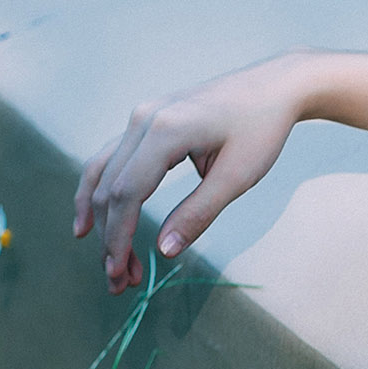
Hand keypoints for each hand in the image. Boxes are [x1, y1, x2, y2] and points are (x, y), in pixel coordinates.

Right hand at [74, 53, 307, 293]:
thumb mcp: (237, 177)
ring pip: (102, 173)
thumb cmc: (262, 129)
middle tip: (118, 281)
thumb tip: (163, 251)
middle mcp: (143, 119)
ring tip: (109, 261)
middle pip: (109, 187)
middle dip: (110, 237)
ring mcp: (141, 116)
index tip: (120, 272)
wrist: (274, 87)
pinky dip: (101, 191)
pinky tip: (94, 221)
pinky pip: (111, 159)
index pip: (126, 192)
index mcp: (166, 130)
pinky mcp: (145, 121)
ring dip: (101, 219)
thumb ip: (199, 213)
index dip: (119, 236)